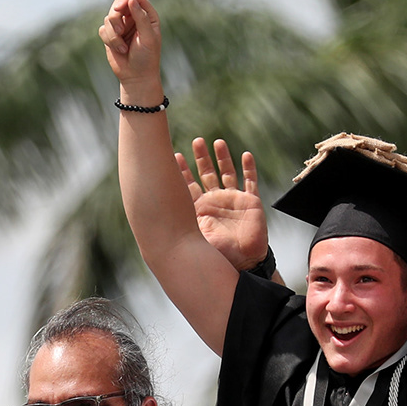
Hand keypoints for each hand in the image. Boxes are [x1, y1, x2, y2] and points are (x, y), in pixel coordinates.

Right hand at [98, 0, 164, 100]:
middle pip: (119, 4)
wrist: (136, 77)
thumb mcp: (148, 38)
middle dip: (116, 17)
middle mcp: (134, 18)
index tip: (118, 8)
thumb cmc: (146, 58)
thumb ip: (141, 18)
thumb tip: (131, 0)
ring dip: (114, 34)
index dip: (126, 0)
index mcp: (147, 16)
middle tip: (120, 30)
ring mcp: (122, 26)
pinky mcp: (111, 35)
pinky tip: (119, 50)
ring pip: (109, 18)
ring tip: (123, 48)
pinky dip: (109, 40)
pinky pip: (103, 29)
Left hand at [180, 138, 267, 269]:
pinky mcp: (250, 202)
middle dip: (202, 158)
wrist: (242, 264)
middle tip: (196, 141)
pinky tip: (245, 155)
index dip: (182, 170)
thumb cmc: (217, 253)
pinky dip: (248, 168)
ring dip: (223, 158)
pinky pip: (250, 182)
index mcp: (200, 208)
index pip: (189, 184)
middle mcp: (215, 201)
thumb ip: (181, 221)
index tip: (174, 155)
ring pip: (227, 173)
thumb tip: (155, 209)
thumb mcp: (194, 235)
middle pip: (207, 173)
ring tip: (218, 143)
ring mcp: (233, 200)